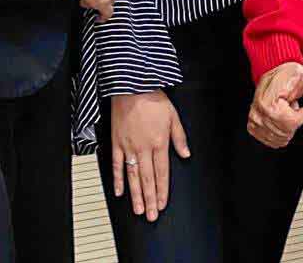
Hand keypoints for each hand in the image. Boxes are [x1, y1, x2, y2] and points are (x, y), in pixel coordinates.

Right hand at [110, 90, 190, 220]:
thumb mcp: (174, 117)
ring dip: (136, 195)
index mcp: (160, 143)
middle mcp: (144, 148)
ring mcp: (129, 147)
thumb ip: (180, 138)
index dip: (162, 190)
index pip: (162, 172)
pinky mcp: (117, 143)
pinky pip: (116, 165)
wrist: (132, 87)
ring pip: (133, 176)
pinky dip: (118, 179)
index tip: (162, 204)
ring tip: (138, 210)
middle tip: (151, 215)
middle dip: (150, 199)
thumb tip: (185, 154)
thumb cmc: (153, 100)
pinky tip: (120, 191)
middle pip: (148, 179)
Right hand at [248, 61, 302, 148]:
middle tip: (292, 109)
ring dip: (287, 128)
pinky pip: (272, 141)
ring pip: (280, 139)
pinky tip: (281, 121)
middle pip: (285, 133)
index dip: (300, 117)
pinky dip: (280, 134)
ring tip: (285, 113)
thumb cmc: (286, 76)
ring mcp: (254, 121)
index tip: (302, 109)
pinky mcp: (253, 127)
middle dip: (294, 122)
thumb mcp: (302, 75)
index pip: (289, 123)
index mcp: (268, 102)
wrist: (272, 77)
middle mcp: (258, 113)